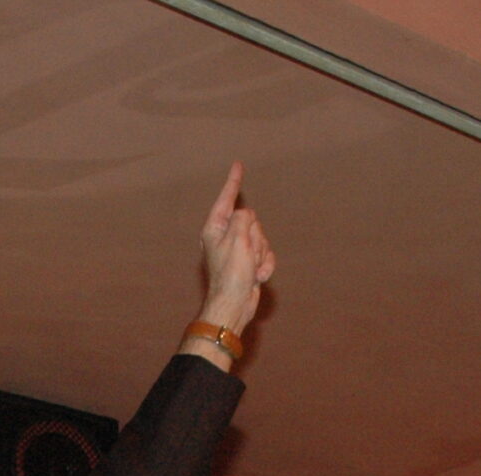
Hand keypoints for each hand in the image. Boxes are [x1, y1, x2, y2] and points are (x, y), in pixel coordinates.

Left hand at [196, 163, 275, 339]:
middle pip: (252, 221)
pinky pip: (266, 255)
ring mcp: (238, 250)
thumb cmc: (231, 274)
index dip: (233, 181)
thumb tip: (248, 218)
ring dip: (261, 254)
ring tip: (249, 269)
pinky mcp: (248, 263)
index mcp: (215, 228)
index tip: (238, 164)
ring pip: (262, 238)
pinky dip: (265, 266)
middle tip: (246, 255)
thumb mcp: (237, 239)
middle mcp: (225, 237)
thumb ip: (244, 219)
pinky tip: (256, 278)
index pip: (226, 198)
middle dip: (255, 238)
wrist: (234, 305)